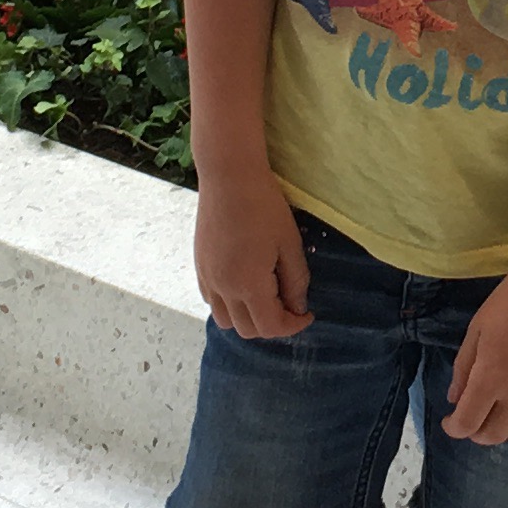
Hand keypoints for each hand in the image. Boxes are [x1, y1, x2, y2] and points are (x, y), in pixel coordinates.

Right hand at [193, 167, 310, 337]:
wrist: (229, 177)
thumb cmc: (265, 206)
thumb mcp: (289, 243)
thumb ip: (295, 281)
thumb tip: (297, 307)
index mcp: (249, 284)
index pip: (271, 326)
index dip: (294, 325)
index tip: (307, 313)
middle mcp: (223, 288)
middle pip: (248, 330)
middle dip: (272, 324)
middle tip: (289, 303)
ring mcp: (208, 278)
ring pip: (226, 321)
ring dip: (248, 318)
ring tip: (266, 295)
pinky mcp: (200, 267)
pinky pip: (212, 301)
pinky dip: (229, 304)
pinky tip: (244, 283)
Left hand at [444, 264, 507, 442]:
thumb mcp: (476, 331)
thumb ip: (464, 368)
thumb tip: (454, 399)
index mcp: (490, 378)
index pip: (467, 424)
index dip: (454, 428)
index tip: (452, 420)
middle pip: (494, 435)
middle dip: (477, 431)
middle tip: (475, 416)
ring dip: (507, 429)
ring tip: (502, 412)